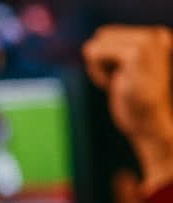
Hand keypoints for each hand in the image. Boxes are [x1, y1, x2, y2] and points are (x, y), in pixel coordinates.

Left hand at [84, 26, 172, 188]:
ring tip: (119, 82)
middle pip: (101, 36)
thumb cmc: (135, 104)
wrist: (149, 123)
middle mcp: (154, 35)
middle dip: (101, 62)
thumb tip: (88, 46)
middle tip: (121, 81)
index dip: (106, 60)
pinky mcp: (135, 53)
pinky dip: (97, 73)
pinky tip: (114, 85)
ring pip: (95, 44)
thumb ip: (115, 55)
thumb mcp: (126, 72)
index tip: (124, 77)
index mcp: (156, 36)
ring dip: (98, 68)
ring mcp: (146, 42)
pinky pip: (94, 54)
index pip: (107, 35)